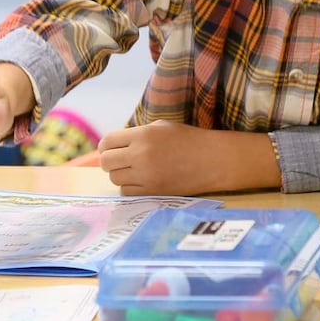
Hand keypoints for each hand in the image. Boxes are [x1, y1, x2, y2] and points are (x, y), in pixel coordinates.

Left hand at [99, 121, 277, 195]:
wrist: (213, 160)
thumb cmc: (187, 139)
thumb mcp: (160, 128)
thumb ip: (134, 135)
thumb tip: (110, 147)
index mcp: (143, 135)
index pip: (107, 142)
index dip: (106, 146)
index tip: (113, 148)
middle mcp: (141, 155)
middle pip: (106, 162)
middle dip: (110, 160)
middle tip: (121, 160)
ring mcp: (146, 175)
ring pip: (115, 179)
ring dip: (120, 174)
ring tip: (134, 169)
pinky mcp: (153, 192)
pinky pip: (126, 192)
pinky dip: (129, 187)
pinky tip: (141, 180)